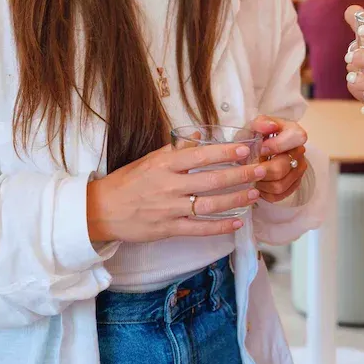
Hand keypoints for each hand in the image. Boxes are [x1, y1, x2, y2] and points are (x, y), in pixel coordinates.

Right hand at [86, 141, 266, 243]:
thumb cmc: (128, 181)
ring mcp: (169, 209)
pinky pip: (199, 228)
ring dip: (236, 200)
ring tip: (255, 194)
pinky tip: (237, 222)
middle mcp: (169, 185)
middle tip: (262, 170)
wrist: (101, 210)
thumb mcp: (150, 159)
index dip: (225, 152)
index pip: (201, 155)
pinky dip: (220, 227)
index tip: (246, 149)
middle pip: (212, 180)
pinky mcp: (168, 229)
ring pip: (209, 205)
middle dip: (240, 175)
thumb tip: (200, 134)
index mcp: (165, 164)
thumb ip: (176, 148)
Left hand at [251, 115, 308, 202]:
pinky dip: (264, 192)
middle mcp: (299, 151)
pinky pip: (278, 196)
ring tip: (252, 177)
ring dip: (261, 183)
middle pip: (283, 167)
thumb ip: (260, 123)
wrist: (255, 150)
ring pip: (280, 185)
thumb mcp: (253, 126)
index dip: (277, 145)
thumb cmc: (255, 137)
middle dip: (261, 170)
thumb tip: (271, 126)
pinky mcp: (293, 185)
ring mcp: (298, 170)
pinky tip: (258, 184)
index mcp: (293, 132)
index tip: (261, 148)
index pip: (298, 137)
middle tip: (250, 168)